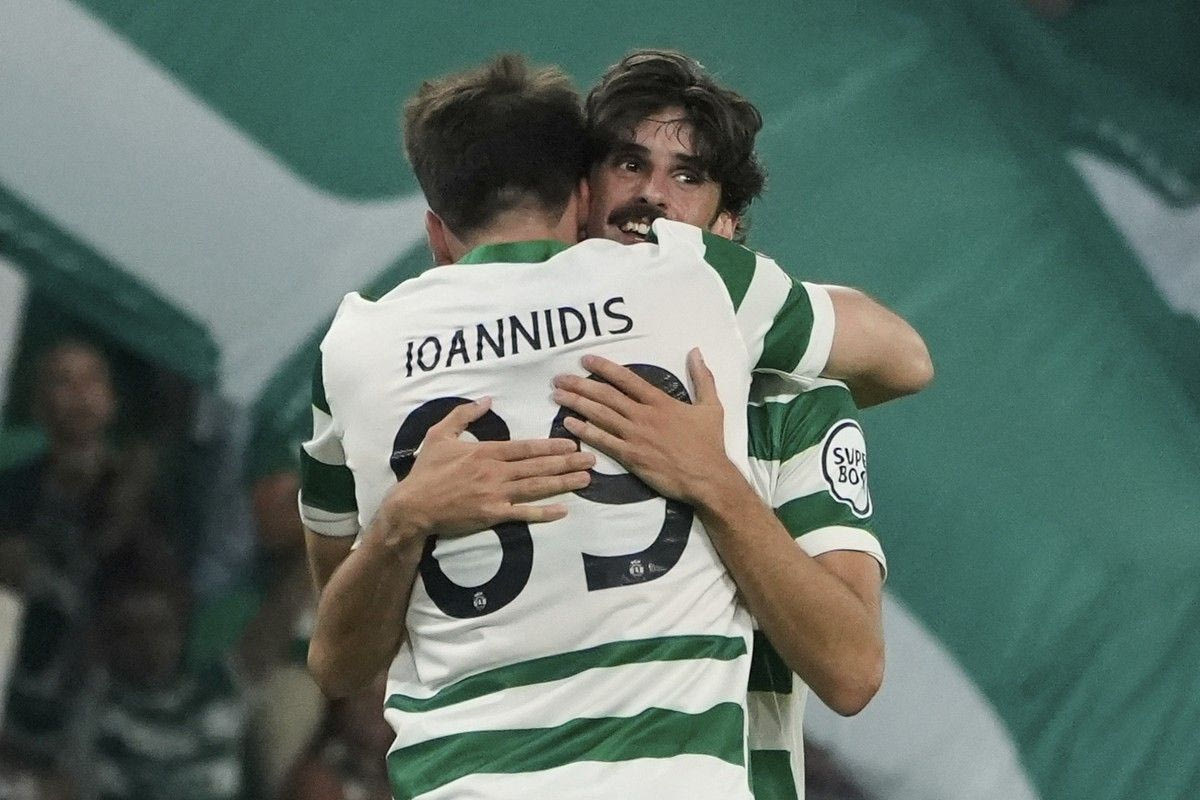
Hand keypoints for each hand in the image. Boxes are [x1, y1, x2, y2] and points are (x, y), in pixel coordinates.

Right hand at [374, 398, 594, 546]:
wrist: (413, 506)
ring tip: (586, 479)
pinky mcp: (492, 515)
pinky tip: (563, 510)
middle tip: (591, 459)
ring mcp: (495, 495)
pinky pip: (523, 514)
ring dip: (563, 483)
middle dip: (567, 462)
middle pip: (537, 466)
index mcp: (486, 452)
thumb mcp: (440, 434)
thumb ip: (464, 415)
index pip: (525, 448)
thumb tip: (487, 399)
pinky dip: (544, 513)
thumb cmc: (426, 470)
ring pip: (536, 487)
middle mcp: (495, 472)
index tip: (571, 444)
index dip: (551, 446)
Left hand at [552, 349, 737, 504]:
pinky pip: (603, 441)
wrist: (708, 478)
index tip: (586, 360)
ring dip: (576, 403)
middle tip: (559, 378)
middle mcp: (644, 416)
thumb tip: (696, 352)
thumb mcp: (711, 406)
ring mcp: (635, 436)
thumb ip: (703, 378)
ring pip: (600, 415)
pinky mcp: (631, 457)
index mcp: (660, 402)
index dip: (604, 368)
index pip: (627, 380)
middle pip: (606, 395)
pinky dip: (585, 431)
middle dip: (580, 385)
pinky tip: (568, 424)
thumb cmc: (709, 444)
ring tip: (557, 395)